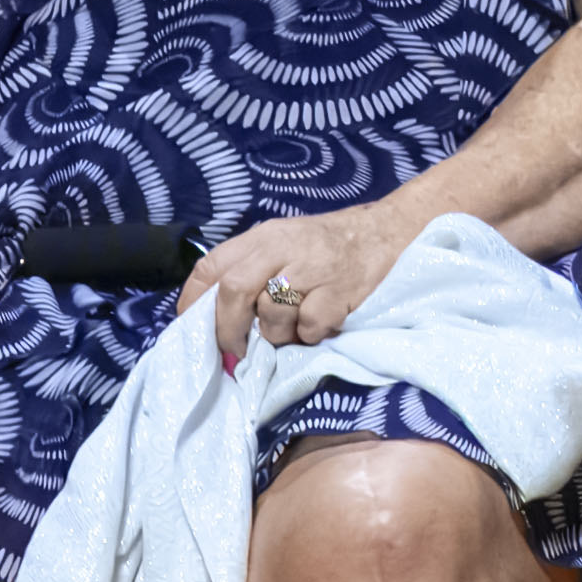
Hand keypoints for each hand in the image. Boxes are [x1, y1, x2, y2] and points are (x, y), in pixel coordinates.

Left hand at [184, 200, 431, 371]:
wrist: (389, 232)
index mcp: (264, 237)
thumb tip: (212, 316)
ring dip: (278, 334)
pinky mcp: (340, 292)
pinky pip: (309, 326)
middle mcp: (284, 248)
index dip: (193, 302)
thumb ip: (251, 269)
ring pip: (272, 314)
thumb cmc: (329, 246)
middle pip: (234, 290)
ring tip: (295, 326)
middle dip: (228, 328)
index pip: (213, 266)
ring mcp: (313, 269)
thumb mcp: (285, 243)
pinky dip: (311, 334)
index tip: (192, 328)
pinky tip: (322, 323)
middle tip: (235, 349)